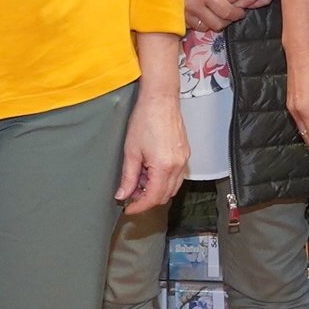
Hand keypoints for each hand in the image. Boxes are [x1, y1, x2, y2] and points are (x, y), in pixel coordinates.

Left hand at [115, 92, 188, 214]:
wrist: (160, 99)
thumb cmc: (145, 119)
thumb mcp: (131, 151)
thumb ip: (128, 177)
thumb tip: (123, 194)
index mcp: (164, 168)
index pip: (153, 198)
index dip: (139, 207)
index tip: (128, 208)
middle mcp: (178, 166)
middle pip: (164, 196)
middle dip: (147, 199)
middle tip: (131, 194)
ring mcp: (184, 160)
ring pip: (172, 187)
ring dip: (156, 189)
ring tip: (139, 180)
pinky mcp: (185, 154)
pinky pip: (176, 176)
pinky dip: (163, 179)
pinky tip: (150, 170)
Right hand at [183, 0, 244, 34]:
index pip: (226, 10)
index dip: (236, 14)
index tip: (241, 12)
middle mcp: (196, 7)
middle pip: (218, 24)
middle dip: (227, 21)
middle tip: (231, 15)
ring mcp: (186, 15)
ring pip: (206, 27)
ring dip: (214, 24)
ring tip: (217, 16)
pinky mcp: (178, 18)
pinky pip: (194, 26)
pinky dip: (201, 23)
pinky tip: (202, 16)